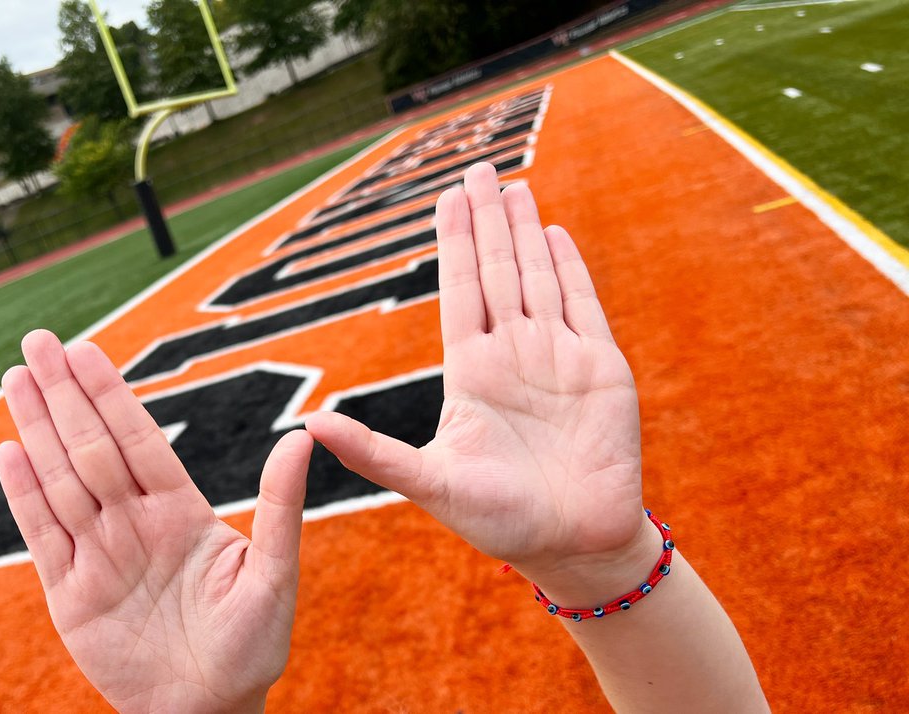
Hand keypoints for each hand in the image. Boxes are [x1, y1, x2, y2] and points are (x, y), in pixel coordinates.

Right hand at [0, 330, 312, 712]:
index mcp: (180, 511)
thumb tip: (302, 438)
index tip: (86, 349)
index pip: (139, 438)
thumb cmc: (251, 646)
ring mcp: (99, 554)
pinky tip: (9, 451)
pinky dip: (24, 495)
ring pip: (61, 479)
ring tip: (16, 377)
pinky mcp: (70, 594)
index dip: (111, 394)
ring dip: (37, 428)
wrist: (209, 710)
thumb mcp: (274, 576)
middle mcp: (134, 522)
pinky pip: (42, 535)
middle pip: (91, 445)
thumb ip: (281, 507)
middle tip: (37, 339)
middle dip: (64, 393)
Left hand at [307, 163, 652, 601]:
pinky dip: (570, 268)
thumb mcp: (428, 483)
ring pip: (538, 276)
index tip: (447, 197)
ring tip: (513, 186)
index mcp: (471, 372)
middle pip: (497, 270)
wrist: (572, 545)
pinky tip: (554, 233)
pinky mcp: (602, 368)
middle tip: (478, 168)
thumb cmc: (499, 521)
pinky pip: (584, 305)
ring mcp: (557, 356)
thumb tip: (308, 428)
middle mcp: (512, 354)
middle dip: (487, 219)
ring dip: (525, 231)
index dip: (455, 243)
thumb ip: (373, 453)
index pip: (460, 291)